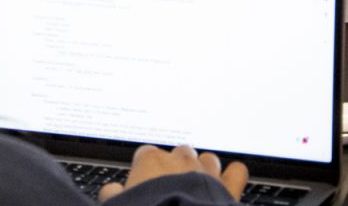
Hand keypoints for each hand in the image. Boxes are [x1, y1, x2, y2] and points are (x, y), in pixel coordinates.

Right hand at [97, 144, 247, 202]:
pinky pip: (236, 171)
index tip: (143, 183)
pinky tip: (229, 180)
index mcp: (151, 160)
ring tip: (198, 184)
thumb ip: (112, 194)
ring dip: (203, 168)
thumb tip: (111, 190)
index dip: (144, 170)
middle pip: (178, 152)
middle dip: (175, 166)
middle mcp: (179, 159)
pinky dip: (233, 174)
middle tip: (170, 187)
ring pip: (207, 158)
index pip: (146, 154)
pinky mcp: (227, 187)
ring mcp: (205, 171)